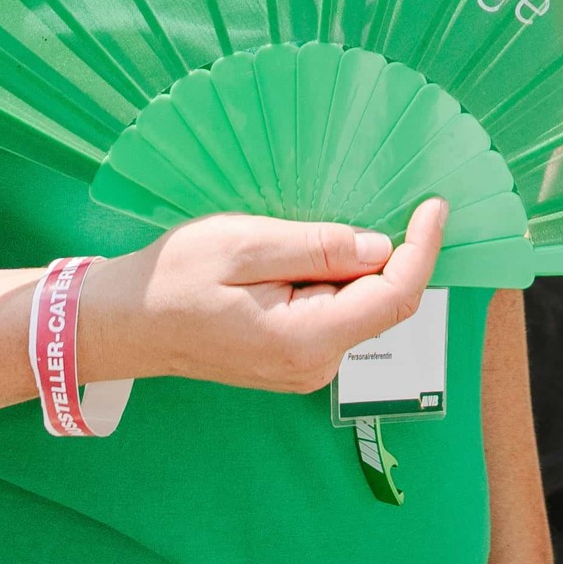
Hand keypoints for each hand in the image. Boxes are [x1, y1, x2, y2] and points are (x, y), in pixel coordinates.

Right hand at [81, 198, 446, 394]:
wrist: (128, 323)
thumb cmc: (174, 280)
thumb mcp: (244, 244)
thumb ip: (316, 246)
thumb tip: (378, 244)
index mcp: (306, 340)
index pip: (395, 297)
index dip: (423, 248)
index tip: (435, 204)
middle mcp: (315, 365)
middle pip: (381, 300)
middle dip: (384, 249)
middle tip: (360, 197)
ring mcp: (306, 366)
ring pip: (358, 304)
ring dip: (350, 262)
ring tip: (296, 232)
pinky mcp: (296, 356)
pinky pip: (334, 310)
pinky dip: (332, 277)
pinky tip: (295, 253)